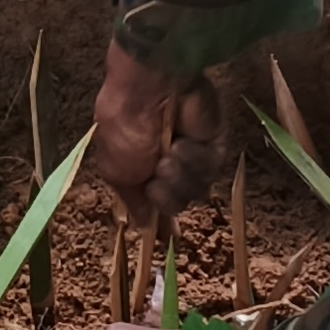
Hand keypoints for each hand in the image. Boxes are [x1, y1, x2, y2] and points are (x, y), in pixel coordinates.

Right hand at [84, 41, 224, 228]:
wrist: (150, 90)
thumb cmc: (125, 129)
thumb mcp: (115, 171)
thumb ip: (132, 201)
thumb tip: (141, 226)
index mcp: (142, 169)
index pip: (156, 203)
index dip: (161, 221)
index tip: (167, 238)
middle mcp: (167, 163)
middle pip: (177, 202)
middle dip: (166, 195)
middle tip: (156, 175)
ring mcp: (192, 154)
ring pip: (196, 189)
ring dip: (180, 176)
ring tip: (169, 154)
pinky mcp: (214, 143)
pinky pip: (211, 169)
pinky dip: (195, 159)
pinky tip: (184, 142)